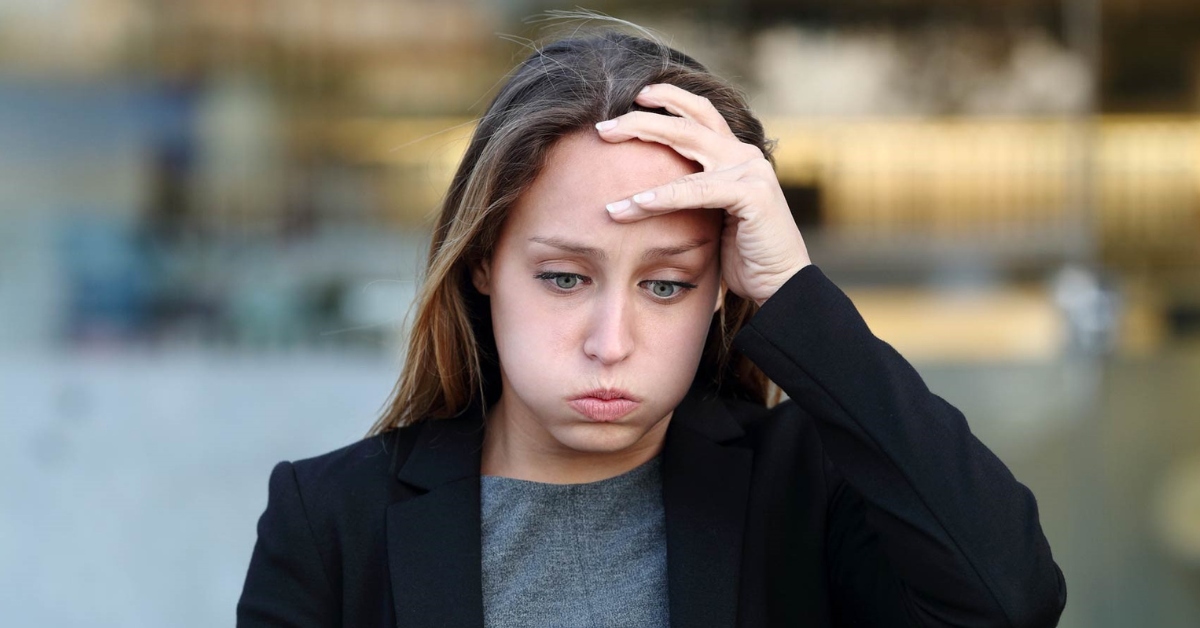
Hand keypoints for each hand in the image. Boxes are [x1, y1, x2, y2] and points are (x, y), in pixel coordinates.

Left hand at [595, 83, 810, 305]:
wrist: (780, 285)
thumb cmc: (743, 255)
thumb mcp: (712, 216)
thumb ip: (691, 194)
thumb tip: (646, 191)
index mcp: (735, 155)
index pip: (699, 114)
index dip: (668, 99)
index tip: (633, 97)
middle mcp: (744, 155)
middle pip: (688, 120)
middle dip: (643, 115)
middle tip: (605, 124)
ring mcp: (750, 171)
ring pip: (688, 141)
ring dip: (643, 135)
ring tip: (606, 140)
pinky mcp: (752, 194)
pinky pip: (696, 190)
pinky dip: (663, 195)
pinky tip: (635, 203)